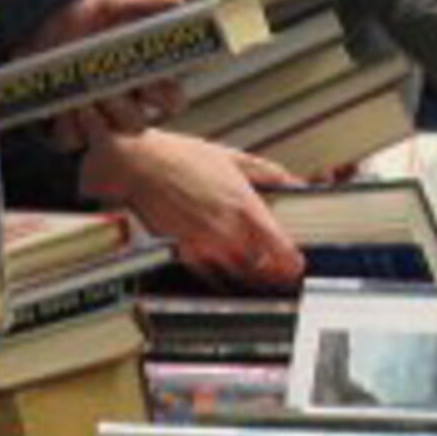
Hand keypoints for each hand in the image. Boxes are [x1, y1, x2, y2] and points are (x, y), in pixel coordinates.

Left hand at [24, 0, 187, 144]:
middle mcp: (124, 103)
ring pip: (110, 136)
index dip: (167, 97)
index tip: (152, 81)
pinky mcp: (67, 126)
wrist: (41, 23)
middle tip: (110, 89)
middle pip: (139, 123)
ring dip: (100, 120)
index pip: (171, 100)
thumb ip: (145, 5)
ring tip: (84, 99)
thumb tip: (179, 4)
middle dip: (126, 108)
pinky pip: (72, 140)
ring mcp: (97, 118)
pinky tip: (64, 107)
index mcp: (144, 78)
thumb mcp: (112, 4)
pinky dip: (69, 126)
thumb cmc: (84, 17)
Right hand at [78, 126, 304, 287]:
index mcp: (243, 205)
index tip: (295, 263)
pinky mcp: (183, 250)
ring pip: (238, 275)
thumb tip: (292, 179)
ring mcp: (205, 243)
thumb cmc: (179, 157)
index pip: (279, 246)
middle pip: (262, 268)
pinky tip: (224, 272)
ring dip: (251, 279)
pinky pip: (209, 274)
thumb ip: (266, 171)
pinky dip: (221, 277)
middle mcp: (227, 229)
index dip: (291, 261)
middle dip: (275, 274)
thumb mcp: (231, 157)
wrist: (141, 166)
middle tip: (281, 275)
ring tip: (257, 276)